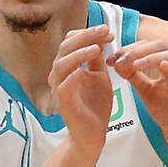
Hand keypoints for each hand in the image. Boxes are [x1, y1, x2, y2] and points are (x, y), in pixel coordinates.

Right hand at [49, 25, 113, 160]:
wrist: (92, 135)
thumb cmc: (95, 107)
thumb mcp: (100, 78)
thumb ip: (97, 61)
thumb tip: (100, 39)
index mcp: (68, 66)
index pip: (71, 42)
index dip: (88, 33)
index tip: (108, 31)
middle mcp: (59, 75)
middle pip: (65, 48)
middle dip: (85, 37)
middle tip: (104, 31)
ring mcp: (59, 89)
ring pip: (61, 64)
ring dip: (78, 54)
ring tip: (96, 49)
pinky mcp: (63, 103)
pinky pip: (63, 86)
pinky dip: (73, 76)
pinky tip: (85, 71)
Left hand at [107, 41, 167, 158]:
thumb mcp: (147, 93)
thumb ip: (135, 78)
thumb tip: (117, 64)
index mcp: (164, 65)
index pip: (146, 48)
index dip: (127, 50)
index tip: (110, 60)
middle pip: (158, 45)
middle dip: (137, 50)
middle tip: (120, 58)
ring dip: (153, 56)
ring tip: (136, 64)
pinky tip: (162, 67)